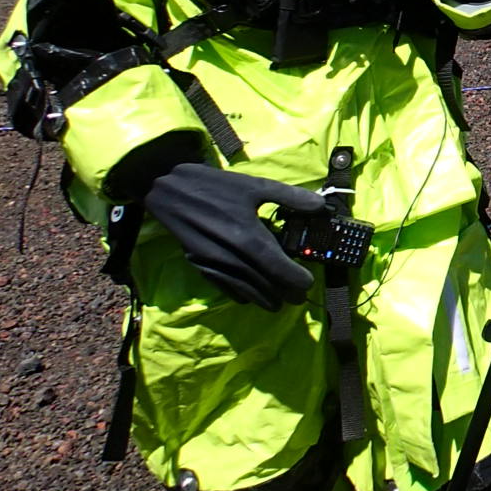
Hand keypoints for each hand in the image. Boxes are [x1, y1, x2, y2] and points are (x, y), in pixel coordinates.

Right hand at [143, 164, 322, 307]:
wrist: (169, 190)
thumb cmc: (216, 186)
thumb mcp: (256, 186)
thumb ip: (290, 197)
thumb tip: (321, 205)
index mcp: (248, 237)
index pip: (278, 268)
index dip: (296, 279)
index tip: (308, 284)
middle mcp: (232, 256)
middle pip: (263, 283)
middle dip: (283, 293)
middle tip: (299, 299)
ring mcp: (214, 263)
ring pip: (243, 289)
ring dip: (262, 299)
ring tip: (278, 305)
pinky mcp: (199, 264)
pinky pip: (222, 286)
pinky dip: (237, 294)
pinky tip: (246, 298)